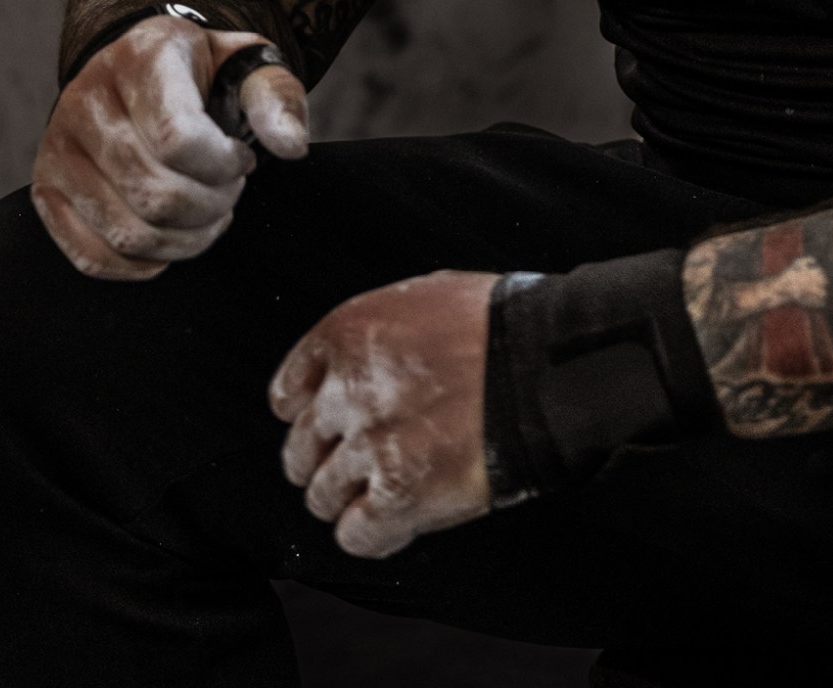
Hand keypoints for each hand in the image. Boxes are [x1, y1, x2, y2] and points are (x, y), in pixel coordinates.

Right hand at [31, 13, 307, 279]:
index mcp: (141, 58)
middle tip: (229, 190)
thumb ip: (277, 99)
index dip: (223, 166)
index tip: (241, 159)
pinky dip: (145, 264)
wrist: (146, 70)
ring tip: (207, 210)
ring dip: (187, 239)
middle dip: (213, 206)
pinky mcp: (45, 190)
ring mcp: (57, 148)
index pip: (178, 139)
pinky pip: (93, 257)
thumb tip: (291, 148)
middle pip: (156, 194)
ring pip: (128, 233)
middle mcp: (86, 100)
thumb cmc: (208, 75)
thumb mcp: (251, 66)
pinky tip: (173, 238)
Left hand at [270, 269, 496, 557]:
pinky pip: (356, 536)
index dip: (305, 414)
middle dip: (324, 461)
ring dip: (349, 500)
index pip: (289, 392)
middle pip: (302, 450)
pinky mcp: (398, 495)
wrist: (543, 363)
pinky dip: (373, 535)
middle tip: (356, 465)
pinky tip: (398, 523)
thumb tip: (369, 355)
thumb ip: (382, 332)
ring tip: (383, 494)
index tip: (320, 425)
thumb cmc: (500, 323)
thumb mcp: (427, 295)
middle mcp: (347, 390)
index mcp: (348, 334)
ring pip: (322, 497)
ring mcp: (370, 446)